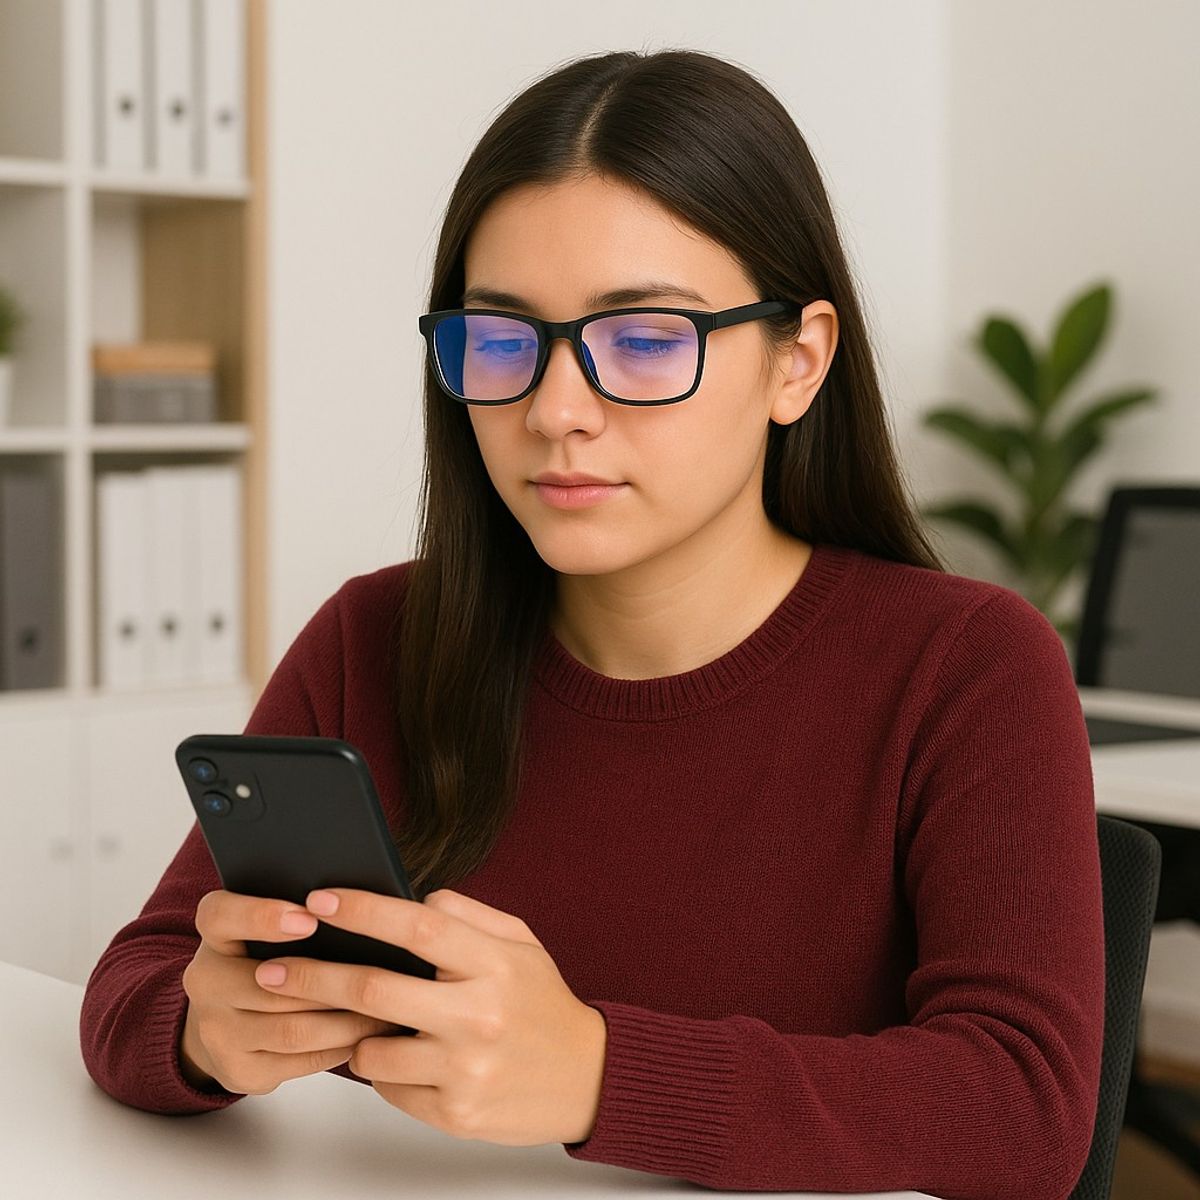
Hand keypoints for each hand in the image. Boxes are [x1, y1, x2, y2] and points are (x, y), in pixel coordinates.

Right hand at [179, 890, 404, 1095]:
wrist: (231, 1018)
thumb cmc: (270, 956)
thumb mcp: (272, 925)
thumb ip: (305, 911)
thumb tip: (366, 903)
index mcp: (215, 933)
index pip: (220, 916)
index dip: (261, 917)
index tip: (309, 919)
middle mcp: (205, 981)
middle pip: (267, 984)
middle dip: (329, 982)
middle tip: (380, 974)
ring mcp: (217, 1032)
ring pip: (291, 1029)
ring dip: (346, 1021)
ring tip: (388, 1008)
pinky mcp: (238, 1071)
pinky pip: (298, 1061)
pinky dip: (339, 1048)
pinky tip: (369, 1035)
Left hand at [252, 887, 607, 1145]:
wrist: (587, 1077)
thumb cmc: (544, 1003)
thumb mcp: (520, 943)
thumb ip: (467, 915)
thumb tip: (413, 899)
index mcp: (493, 964)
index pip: (416, 926)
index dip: (362, 910)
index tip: (319, 900)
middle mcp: (478, 1015)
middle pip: (373, 989)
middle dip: (311, 977)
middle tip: (269, 972)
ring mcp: (465, 1069)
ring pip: (370, 1049)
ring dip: (352, 1034)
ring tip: (364, 1024)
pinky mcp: (455, 1113)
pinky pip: (389, 1088)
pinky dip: (382, 1070)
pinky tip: (404, 1058)